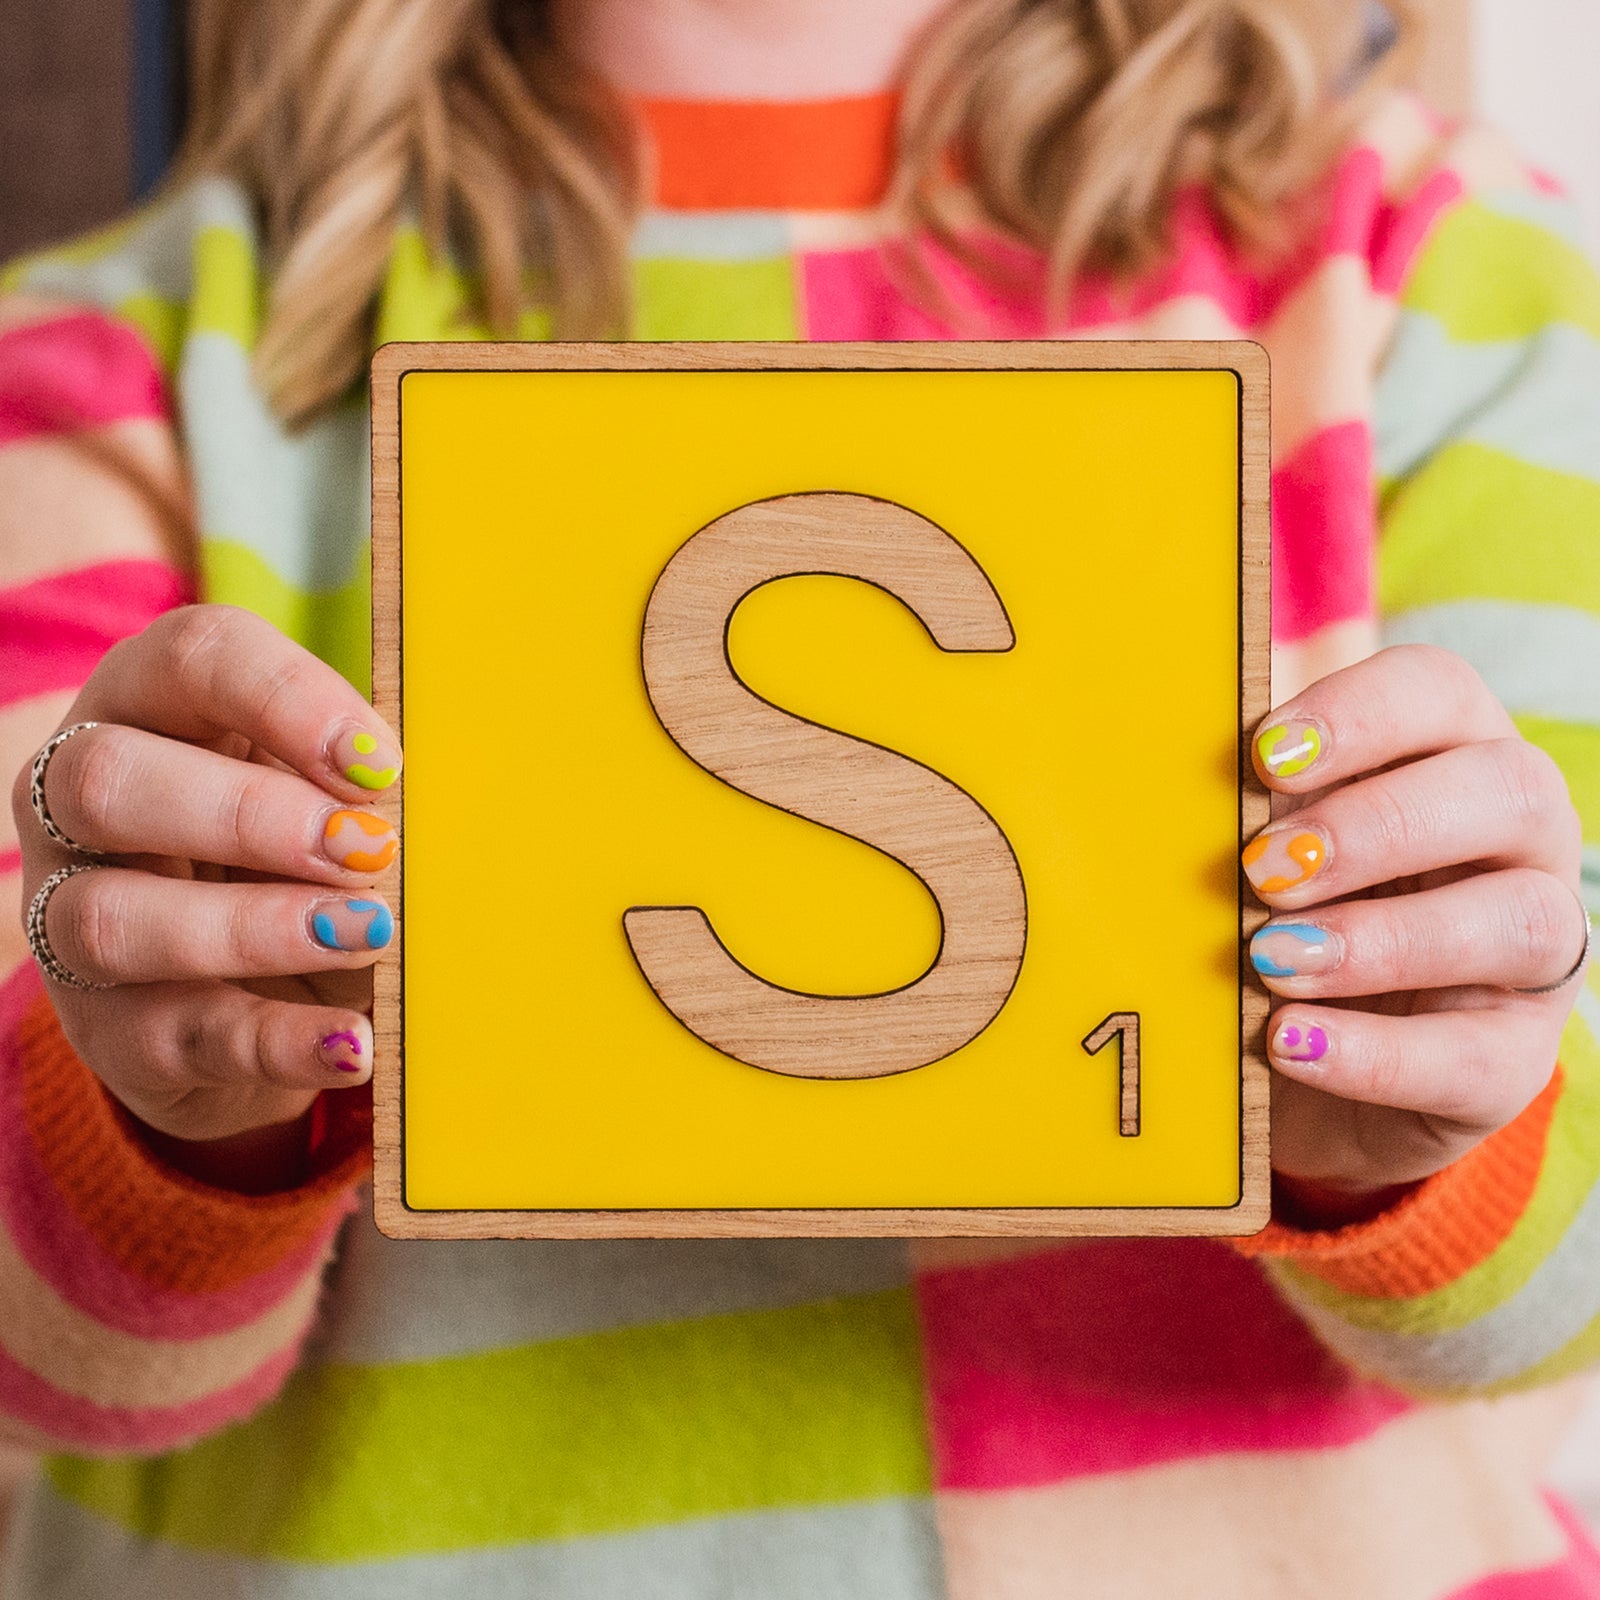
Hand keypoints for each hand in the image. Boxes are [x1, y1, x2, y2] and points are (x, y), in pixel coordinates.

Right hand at [10, 606, 401, 1179]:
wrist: (264, 990)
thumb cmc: (300, 850)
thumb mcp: (330, 793)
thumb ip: (368, 782)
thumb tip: (438, 799)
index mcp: (150, 705)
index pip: (189, 659)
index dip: (286, 700)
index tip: (381, 761)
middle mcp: (77, 804)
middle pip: (108, 779)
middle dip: (247, 814)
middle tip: (366, 850)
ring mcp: (72, 918)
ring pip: (112, 917)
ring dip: (254, 926)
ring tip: (367, 934)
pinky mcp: (110, 1030)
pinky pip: (178, 1034)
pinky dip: (276, 1040)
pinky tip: (354, 1044)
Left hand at [1246, 645, 1587, 1207]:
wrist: (1282, 1070)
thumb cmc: (1259, 917)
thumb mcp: (1239, 850)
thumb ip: (1223, 808)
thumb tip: (1141, 776)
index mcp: (1447, 755)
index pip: (1440, 692)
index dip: (1360, 713)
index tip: (1264, 757)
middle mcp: (1518, 841)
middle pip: (1509, 792)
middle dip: (1377, 826)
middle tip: (1262, 868)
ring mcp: (1535, 954)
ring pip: (1523, 922)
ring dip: (1384, 940)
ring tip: (1269, 960)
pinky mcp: (1513, 1060)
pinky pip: (1481, 1058)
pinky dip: (1376, 1053)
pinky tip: (1287, 1042)